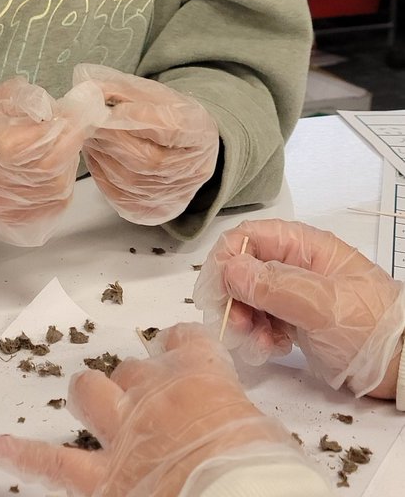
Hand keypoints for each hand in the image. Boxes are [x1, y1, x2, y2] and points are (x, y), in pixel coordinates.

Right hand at [0, 77, 104, 245]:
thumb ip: (25, 98)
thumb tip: (53, 111)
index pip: (30, 145)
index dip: (57, 131)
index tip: (70, 117)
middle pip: (47, 170)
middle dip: (69, 146)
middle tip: (73, 130)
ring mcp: (0, 207)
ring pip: (56, 189)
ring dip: (67, 165)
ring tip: (60, 148)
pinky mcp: (14, 222)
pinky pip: (55, 206)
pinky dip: (63, 185)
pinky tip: (55, 169)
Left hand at [0, 323, 297, 496]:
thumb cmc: (261, 473)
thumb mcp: (266, 435)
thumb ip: (241, 419)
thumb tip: (241, 433)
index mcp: (200, 376)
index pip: (184, 341)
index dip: (181, 345)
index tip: (181, 347)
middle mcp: (155, 394)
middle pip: (134, 368)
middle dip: (136, 379)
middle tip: (147, 396)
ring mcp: (123, 434)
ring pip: (89, 392)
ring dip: (88, 395)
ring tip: (87, 400)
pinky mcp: (102, 478)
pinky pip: (52, 462)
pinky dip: (23, 456)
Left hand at [75, 64, 218, 224]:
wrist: (185, 151)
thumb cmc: (168, 116)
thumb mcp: (156, 95)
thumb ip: (125, 90)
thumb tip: (91, 90)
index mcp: (201, 133)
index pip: (171, 127)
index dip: (135, 117)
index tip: (107, 107)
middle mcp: (192, 171)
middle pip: (146, 158)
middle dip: (109, 136)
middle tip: (87, 119)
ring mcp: (172, 196)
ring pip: (127, 177)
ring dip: (100, 152)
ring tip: (90, 132)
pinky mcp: (149, 211)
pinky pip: (116, 193)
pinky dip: (99, 170)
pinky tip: (96, 152)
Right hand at [193, 218, 404, 398]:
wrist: (401, 367)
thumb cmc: (372, 328)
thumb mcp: (323, 305)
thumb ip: (275, 285)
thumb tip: (230, 269)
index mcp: (304, 246)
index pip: (250, 236)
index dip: (227, 259)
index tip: (217, 290)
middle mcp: (296, 264)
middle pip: (244, 268)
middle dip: (234, 296)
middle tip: (235, 324)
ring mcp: (296, 293)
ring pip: (250, 297)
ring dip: (244, 319)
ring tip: (256, 343)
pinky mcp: (297, 321)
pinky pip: (263, 320)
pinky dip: (259, 335)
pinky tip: (270, 348)